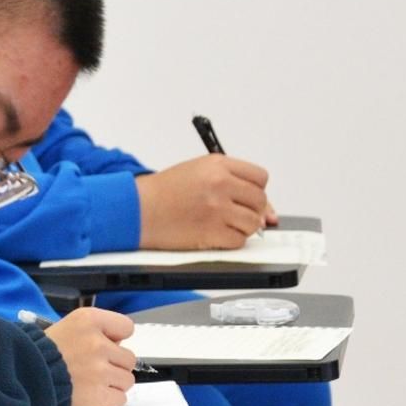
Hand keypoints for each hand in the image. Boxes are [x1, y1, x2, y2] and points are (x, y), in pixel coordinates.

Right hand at [44, 308, 136, 405]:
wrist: (22, 377)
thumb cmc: (39, 355)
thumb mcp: (65, 327)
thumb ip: (93, 332)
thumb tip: (117, 345)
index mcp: (88, 320)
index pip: (126, 327)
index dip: (117, 339)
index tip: (108, 345)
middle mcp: (96, 343)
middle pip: (128, 358)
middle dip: (114, 365)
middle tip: (94, 369)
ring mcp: (99, 370)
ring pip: (126, 380)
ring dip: (112, 384)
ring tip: (91, 383)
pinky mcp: (97, 394)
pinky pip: (120, 398)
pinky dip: (108, 401)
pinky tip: (92, 396)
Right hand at [135, 154, 270, 249]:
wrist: (136, 208)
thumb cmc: (163, 192)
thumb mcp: (198, 173)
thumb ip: (233, 184)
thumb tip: (269, 213)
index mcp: (217, 164)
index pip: (260, 177)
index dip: (256, 190)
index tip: (247, 197)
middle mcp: (220, 184)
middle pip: (260, 201)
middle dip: (252, 211)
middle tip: (233, 214)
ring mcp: (217, 208)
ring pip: (252, 223)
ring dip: (241, 228)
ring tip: (220, 224)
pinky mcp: (211, 231)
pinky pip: (238, 241)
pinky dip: (230, 241)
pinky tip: (213, 234)